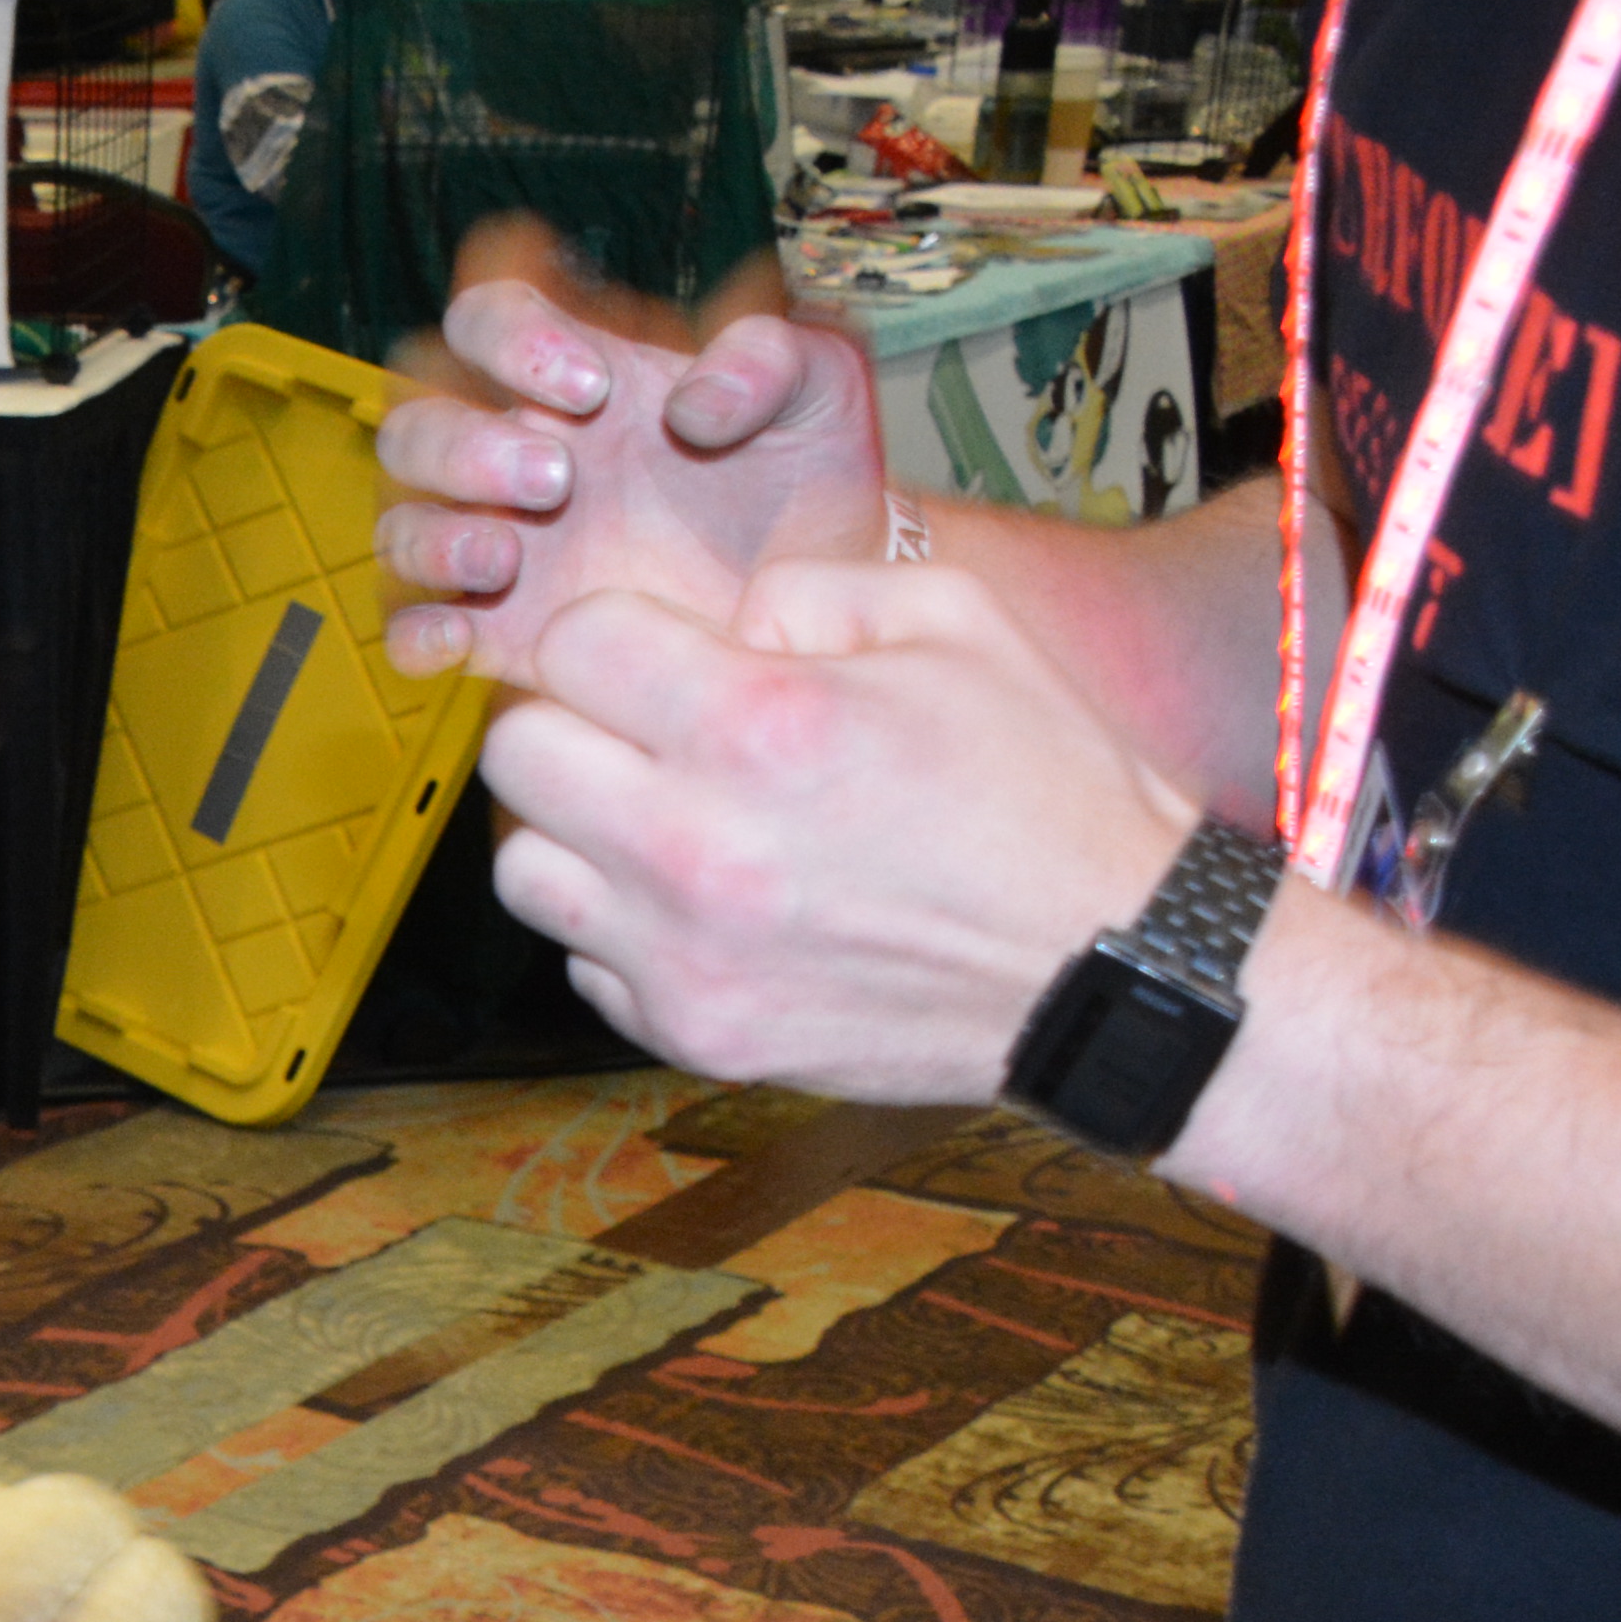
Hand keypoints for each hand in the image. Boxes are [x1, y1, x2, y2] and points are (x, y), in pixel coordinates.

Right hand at [377, 216, 884, 686]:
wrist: (818, 608)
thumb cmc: (810, 486)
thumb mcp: (822, 390)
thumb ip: (771, 358)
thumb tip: (694, 402)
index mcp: (581, 382)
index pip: (488, 320)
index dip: (512, 337)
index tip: (591, 386)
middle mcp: (522, 459)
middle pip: (416, 425)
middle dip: (463, 444)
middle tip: (558, 479)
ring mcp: (505, 549)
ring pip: (401, 524)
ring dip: (436, 534)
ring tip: (510, 557)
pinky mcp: (502, 633)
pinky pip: (411, 628)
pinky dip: (415, 631)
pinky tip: (462, 635)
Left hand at [475, 559, 1192, 1100]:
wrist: (1103, 966)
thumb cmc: (1045, 787)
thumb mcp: (957, 619)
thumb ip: (812, 586)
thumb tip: (719, 616)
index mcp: (759, 725)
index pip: (571, 646)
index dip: (610, 633)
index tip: (651, 651)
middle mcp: (697, 847)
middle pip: (516, 755)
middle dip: (567, 721)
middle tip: (632, 727)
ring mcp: (683, 956)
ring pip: (521, 872)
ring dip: (571, 830)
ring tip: (653, 814)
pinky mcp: (692, 1035)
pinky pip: (584, 963)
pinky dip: (618, 927)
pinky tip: (697, 901)